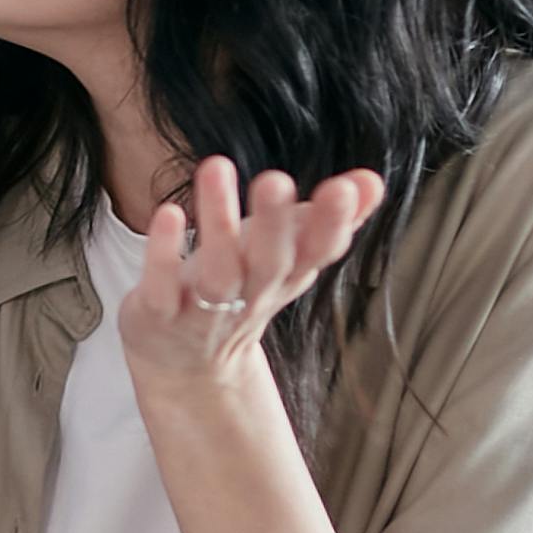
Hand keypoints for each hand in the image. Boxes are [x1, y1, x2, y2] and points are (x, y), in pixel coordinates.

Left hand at [121, 155, 385, 393]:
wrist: (188, 366)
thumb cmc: (241, 290)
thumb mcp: (288, 258)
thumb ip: (330, 220)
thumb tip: (373, 180)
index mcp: (287, 276)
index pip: (318, 252)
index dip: (333, 224)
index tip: (344, 187)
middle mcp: (251, 294)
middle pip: (270, 264)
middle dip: (275, 224)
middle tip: (275, 179)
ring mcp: (204, 309)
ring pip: (218, 273)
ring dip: (217, 225)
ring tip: (216, 166)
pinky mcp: (160, 314)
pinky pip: (162, 287)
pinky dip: (162, 254)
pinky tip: (167, 211)